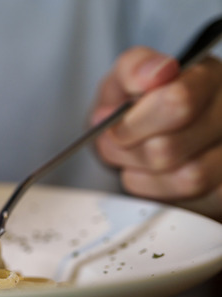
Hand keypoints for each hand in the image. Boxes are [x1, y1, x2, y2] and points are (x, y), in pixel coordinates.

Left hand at [92, 46, 221, 219]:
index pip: (178, 102)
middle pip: (169, 148)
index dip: (134, 121)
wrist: (140, 139)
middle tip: (118, 141)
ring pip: (185, 178)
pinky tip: (150, 173)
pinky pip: (190, 200)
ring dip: (141, 172)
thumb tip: (153, 74)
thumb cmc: (137, 106)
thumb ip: (134, 68)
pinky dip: (156, 189)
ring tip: (132, 156)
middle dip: (129, 149)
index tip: (114, 123)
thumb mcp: (126, 80)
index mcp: (210, 78)